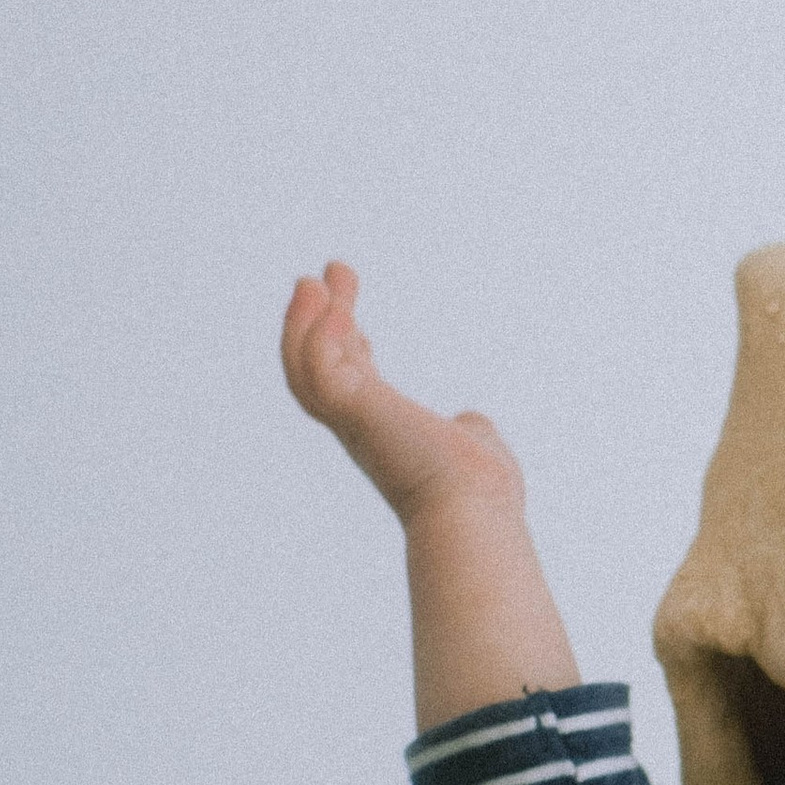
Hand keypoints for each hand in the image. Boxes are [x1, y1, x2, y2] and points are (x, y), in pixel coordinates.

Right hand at [282, 261, 524, 530]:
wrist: (475, 509)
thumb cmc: (480, 491)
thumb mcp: (472, 443)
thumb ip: (467, 426)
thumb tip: (471, 422)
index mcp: (383, 433)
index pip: (351, 381)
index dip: (345, 343)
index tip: (347, 312)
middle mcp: (357, 430)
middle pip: (315, 367)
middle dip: (314, 320)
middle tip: (321, 277)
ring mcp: (350, 420)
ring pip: (304, 364)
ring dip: (306, 317)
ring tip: (326, 275)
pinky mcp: (353, 408)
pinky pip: (321, 361)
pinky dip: (321, 329)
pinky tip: (338, 300)